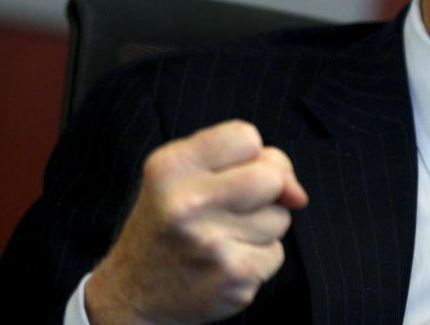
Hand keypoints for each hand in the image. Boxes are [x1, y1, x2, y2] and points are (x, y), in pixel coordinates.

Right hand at [84, 120, 307, 324]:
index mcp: (172, 167)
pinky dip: (259, 259)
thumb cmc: (167, 223)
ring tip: (222, 236)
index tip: (231, 174)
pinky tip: (225, 262)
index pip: (247, 136)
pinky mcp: (233, 278)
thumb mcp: (182, 175)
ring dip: (262, 227)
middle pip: (272, 177)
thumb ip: (243, 161)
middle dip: (266, 190)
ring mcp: (212, 244)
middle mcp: (188, 204)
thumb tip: (298, 194)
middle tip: (234, 207)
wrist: (131, 293)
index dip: (249, 155)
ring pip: (280, 218)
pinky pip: (276, 255)